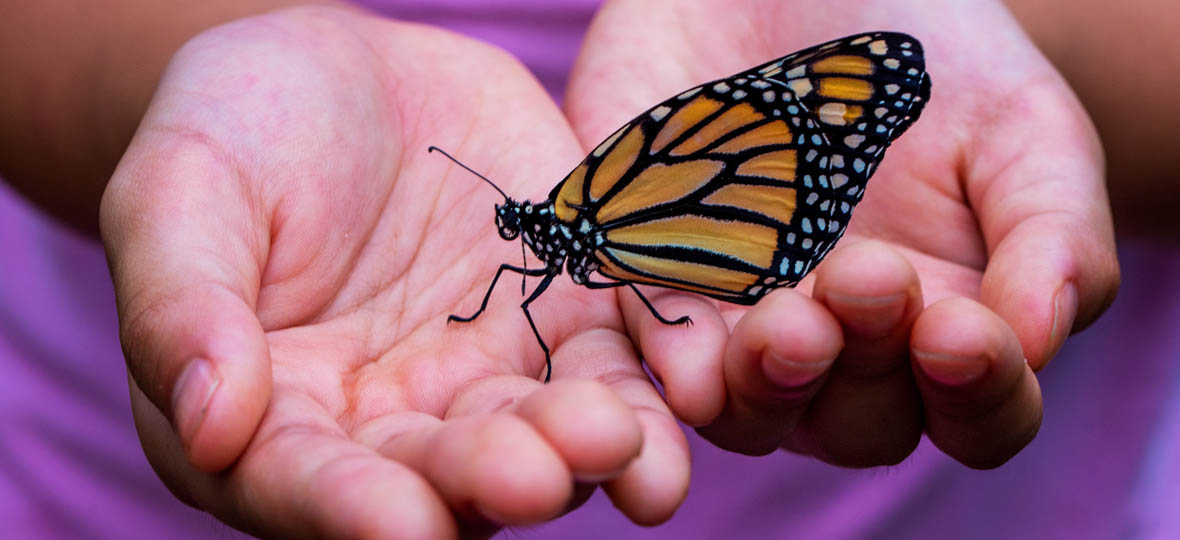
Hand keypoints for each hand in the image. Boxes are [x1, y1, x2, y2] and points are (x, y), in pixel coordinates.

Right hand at [101, 7, 687, 536]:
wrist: (345, 74)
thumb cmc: (235, 132)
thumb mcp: (181, 192)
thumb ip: (184, 306)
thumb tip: (208, 426)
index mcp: (277, 417)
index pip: (306, 484)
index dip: (349, 510)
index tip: (400, 525)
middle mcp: (390, 424)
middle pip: (441, 478)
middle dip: (488, 481)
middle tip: (532, 474)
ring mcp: (487, 377)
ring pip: (540, 437)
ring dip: (582, 453)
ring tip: (618, 442)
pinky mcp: (565, 321)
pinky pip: (614, 366)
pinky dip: (650, 388)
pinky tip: (683, 397)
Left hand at [564, 0, 1118, 467]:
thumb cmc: (938, 70)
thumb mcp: (1022, 130)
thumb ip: (1052, 233)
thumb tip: (1037, 339)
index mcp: (944, 328)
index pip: (980, 413)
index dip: (979, 393)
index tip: (960, 332)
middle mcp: (842, 352)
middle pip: (858, 426)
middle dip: (864, 369)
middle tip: (864, 278)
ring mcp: (742, 328)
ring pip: (750, 412)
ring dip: (768, 385)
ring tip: (785, 325)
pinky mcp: (651, 286)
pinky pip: (651, 349)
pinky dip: (670, 362)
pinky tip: (687, 363)